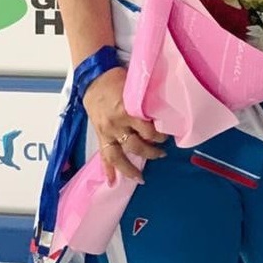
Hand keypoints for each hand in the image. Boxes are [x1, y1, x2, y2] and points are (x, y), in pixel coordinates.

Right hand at [82, 66, 167, 184]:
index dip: (160, 135)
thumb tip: (162, 114)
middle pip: (136, 145)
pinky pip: (102, 156)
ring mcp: (107, 132)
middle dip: (151, 152)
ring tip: (141, 178)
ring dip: (130, 169)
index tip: (168, 135)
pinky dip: (106, 170)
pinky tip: (112, 182)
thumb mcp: (135, 88)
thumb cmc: (118, 80)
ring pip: (118, 156)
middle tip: (162, 153)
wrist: (94, 80)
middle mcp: (117, 124)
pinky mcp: (99, 135)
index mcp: (128, 110)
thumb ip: (146, 103)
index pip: (147, 130)